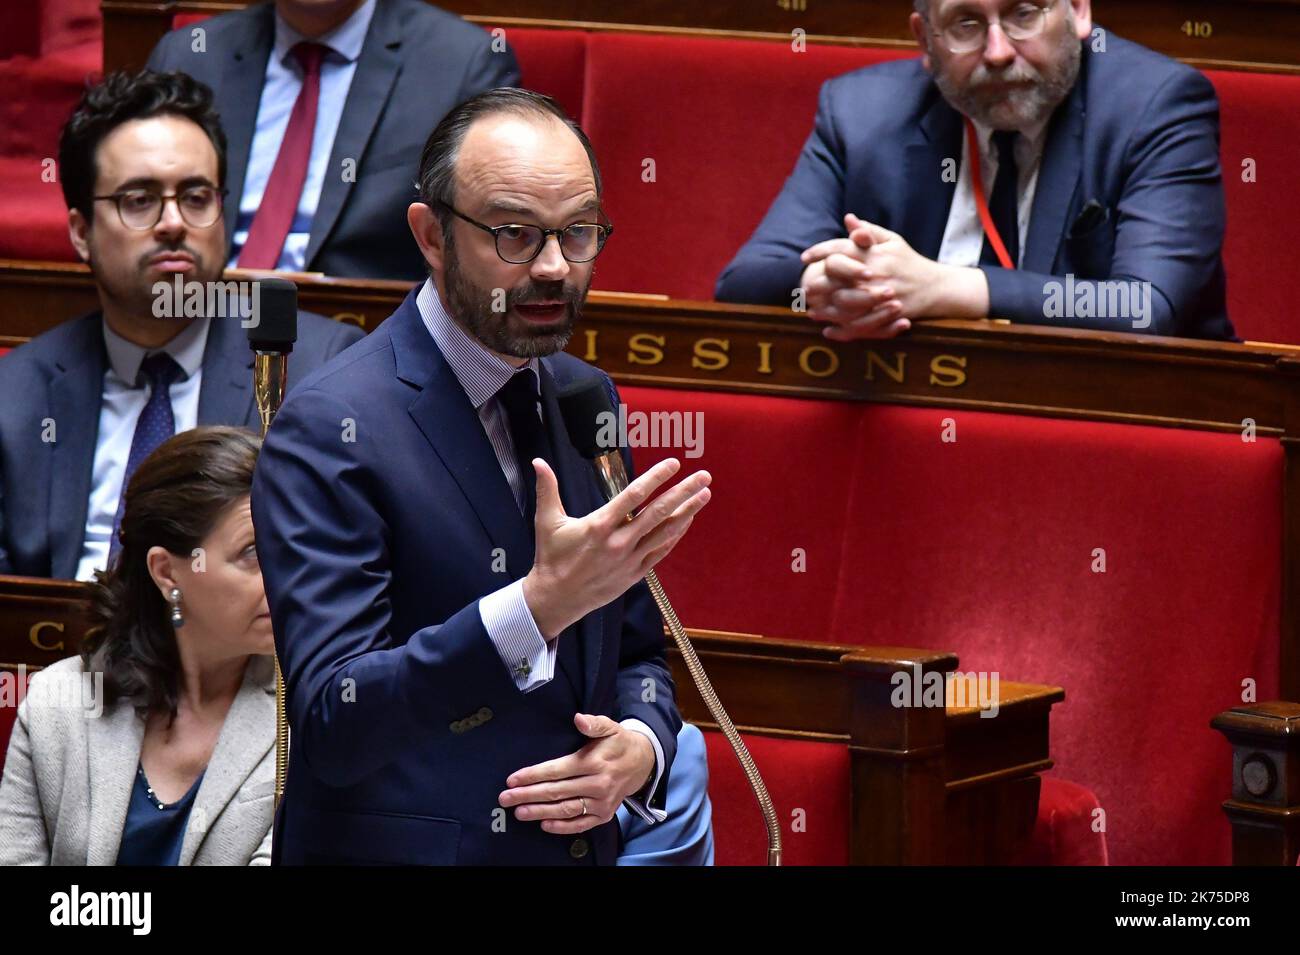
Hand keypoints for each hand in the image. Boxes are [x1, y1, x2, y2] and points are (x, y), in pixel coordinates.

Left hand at [498, 713, 656, 833]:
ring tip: (519, 812)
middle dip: (528, 795)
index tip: (512, 779)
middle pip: (557, 792)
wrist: (643, 763)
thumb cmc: (619, 743)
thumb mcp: (610, 727)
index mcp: (594, 762)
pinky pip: (581, 824)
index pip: (558, 770)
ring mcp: (601, 803)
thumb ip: (593, 723)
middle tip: (505, 798)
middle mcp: (597, 784)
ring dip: (540, 812)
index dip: (533, 775)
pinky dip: (562, 827)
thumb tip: (578, 719)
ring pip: (566, 810)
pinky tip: (544, 825)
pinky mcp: (604, 815)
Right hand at [522, 457, 710, 639]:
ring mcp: (630, 559)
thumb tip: (538, 461)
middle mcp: (619, 542)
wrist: (556, 598)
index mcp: (600, 525)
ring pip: (665, 532)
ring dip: (687, 512)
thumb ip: (546, 489)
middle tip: (703, 476)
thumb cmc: (551, 558)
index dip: (656, 478)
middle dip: (683, 492)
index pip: (633, 496)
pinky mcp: (635, 574)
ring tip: (704, 495)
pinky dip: (675, 535)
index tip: (673, 464)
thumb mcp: (546, 522)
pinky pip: (661, 551)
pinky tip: (686, 521)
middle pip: (658, 512)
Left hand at [800, 214, 990, 339]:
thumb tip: (848, 218)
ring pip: (846, 305)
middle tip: (802, 289)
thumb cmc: (909, 262)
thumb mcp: (892, 241)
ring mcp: (880, 297)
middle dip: (818, 283)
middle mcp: (876, 275)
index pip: (841, 249)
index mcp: (875, 254)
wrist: (936, 288)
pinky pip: (860, 326)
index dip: (820, 252)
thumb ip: (869, 231)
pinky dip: (842, 330)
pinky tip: (828, 330)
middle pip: (838, 279)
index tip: (804, 258)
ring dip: (825, 309)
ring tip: (811, 311)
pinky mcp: (886, 316)